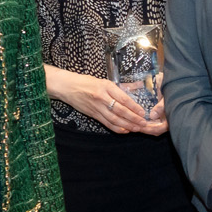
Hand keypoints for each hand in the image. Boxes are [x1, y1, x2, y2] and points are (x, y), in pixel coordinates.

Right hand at [46, 65, 164, 134]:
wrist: (67, 87)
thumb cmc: (86, 82)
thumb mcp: (104, 81)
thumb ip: (118, 88)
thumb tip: (135, 91)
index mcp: (106, 87)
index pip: (122, 98)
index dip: (134, 107)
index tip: (142, 112)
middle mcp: (101, 97)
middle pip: (120, 111)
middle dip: (133, 118)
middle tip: (143, 123)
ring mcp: (96, 107)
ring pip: (114, 119)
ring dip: (127, 125)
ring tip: (137, 128)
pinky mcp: (93, 115)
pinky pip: (107, 123)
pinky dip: (117, 128)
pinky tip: (125, 130)